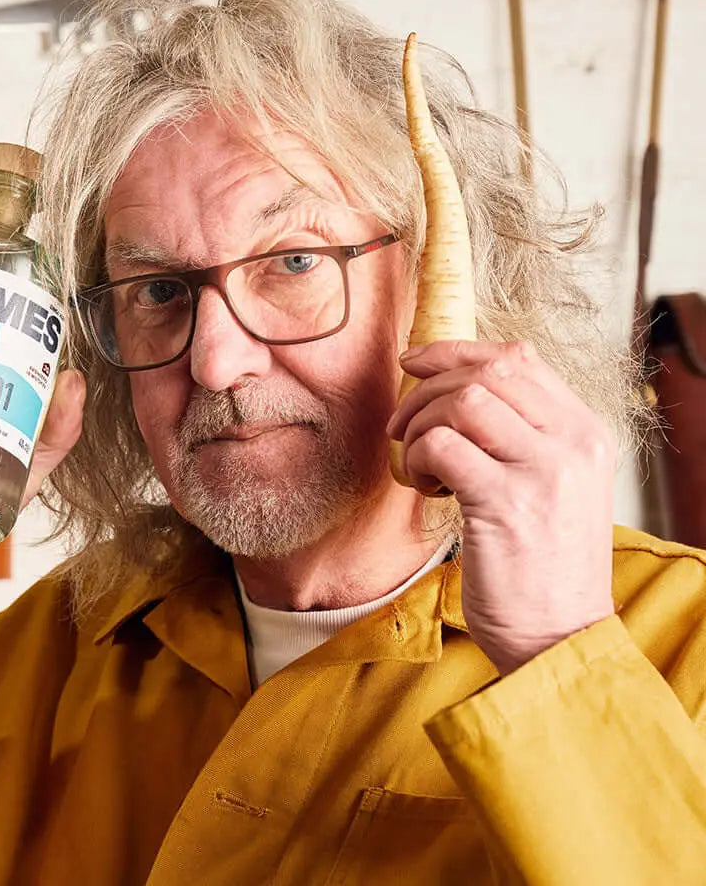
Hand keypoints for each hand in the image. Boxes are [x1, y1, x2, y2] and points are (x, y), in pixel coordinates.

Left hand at [387, 340, 615, 674]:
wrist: (559, 635)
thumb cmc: (543, 564)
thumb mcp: (555, 486)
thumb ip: (523, 436)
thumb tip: (456, 389)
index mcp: (586, 432)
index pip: (519, 358)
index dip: (457, 351)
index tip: (416, 362)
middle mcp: (572, 443)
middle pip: (487, 372)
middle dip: (428, 387)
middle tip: (401, 422)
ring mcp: (542, 472)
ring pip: (463, 401)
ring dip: (420, 424)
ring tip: (419, 462)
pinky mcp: (505, 503)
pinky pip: (441, 446)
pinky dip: (417, 458)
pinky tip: (425, 487)